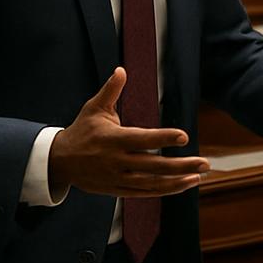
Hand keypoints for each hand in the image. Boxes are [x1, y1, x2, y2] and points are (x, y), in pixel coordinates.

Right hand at [48, 68, 208, 196]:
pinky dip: (165, 190)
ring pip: (152, 182)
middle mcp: (116, 161)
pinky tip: (183, 185)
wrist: (58, 162)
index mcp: (113, 139)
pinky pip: (145, 192)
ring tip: (199, 176)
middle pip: (153, 165)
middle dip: (181, 165)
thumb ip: (111, 91)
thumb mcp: (93, 108)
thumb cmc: (81, 131)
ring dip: (177, 181)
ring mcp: (117, 178)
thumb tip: (121, 70)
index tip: (184, 136)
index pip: (142, 139)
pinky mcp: (118, 190)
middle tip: (205, 162)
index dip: (163, 138)